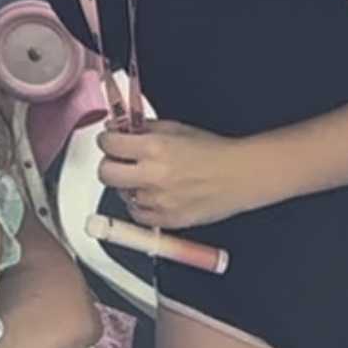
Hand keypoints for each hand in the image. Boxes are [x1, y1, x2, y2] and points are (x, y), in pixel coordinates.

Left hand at [97, 119, 269, 228]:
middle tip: (120, 161)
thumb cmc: (214, 151)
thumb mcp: (175, 128)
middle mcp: (154, 176)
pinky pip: (137, 215)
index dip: (107, 141)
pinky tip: (153, 194)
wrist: (242, 175)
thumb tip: (116, 128)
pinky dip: (140, 205)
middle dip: (110, 164)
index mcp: (155, 148)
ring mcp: (159, 201)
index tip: (111, 141)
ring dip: (128, 185)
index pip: (108, 144)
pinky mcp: (167, 220)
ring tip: (147, 178)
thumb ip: (143, 128)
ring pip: (121, 194)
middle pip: (105, 173)